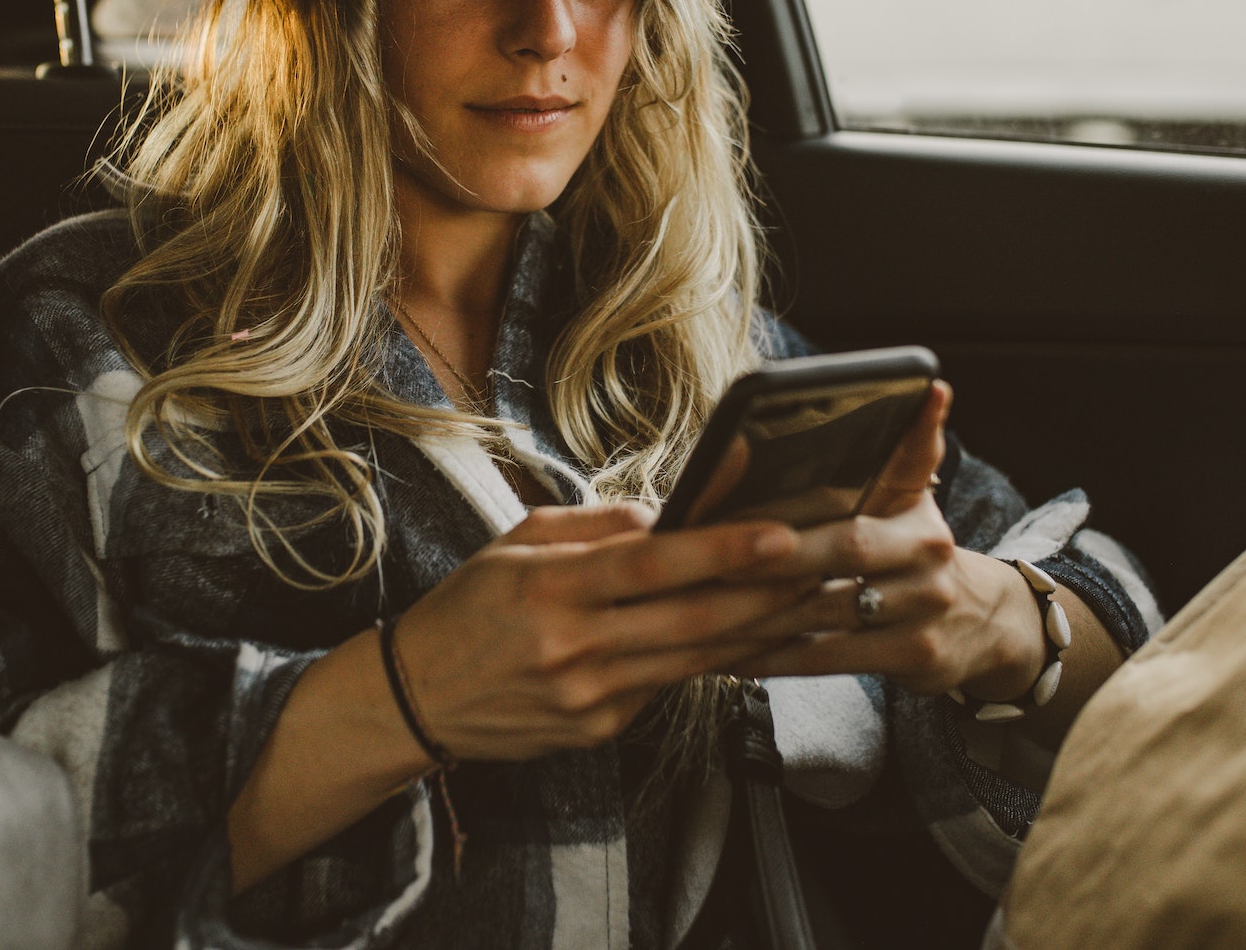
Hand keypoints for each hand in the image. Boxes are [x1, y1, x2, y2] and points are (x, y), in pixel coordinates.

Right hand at [392, 502, 811, 759]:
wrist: (415, 698)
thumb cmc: (470, 606)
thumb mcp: (518, 540)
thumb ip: (597, 524)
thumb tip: (670, 514)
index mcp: (549, 587)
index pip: (651, 566)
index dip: (721, 551)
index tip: (782, 534)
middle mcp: (573, 646)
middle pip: (691, 620)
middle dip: (769, 593)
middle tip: (830, 566)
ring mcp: (589, 697)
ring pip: (694, 660)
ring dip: (760, 629)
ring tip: (814, 598)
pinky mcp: (600, 731)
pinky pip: (668, 687)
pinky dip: (713, 659)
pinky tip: (754, 635)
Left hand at [722, 382, 1046, 700]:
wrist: (984, 624)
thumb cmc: (915, 550)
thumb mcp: (917, 496)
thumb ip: (908, 447)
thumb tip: (933, 387)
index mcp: (918, 507)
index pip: (874, 482)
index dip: (816, 488)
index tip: (751, 483)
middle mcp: (929, 554)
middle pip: (845, 546)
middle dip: (775, 551)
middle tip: (712, 551)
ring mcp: (925, 609)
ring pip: (827, 610)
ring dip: (758, 612)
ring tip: (698, 605)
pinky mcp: (913, 657)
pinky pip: (828, 657)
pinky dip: (772, 658)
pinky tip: (724, 654)